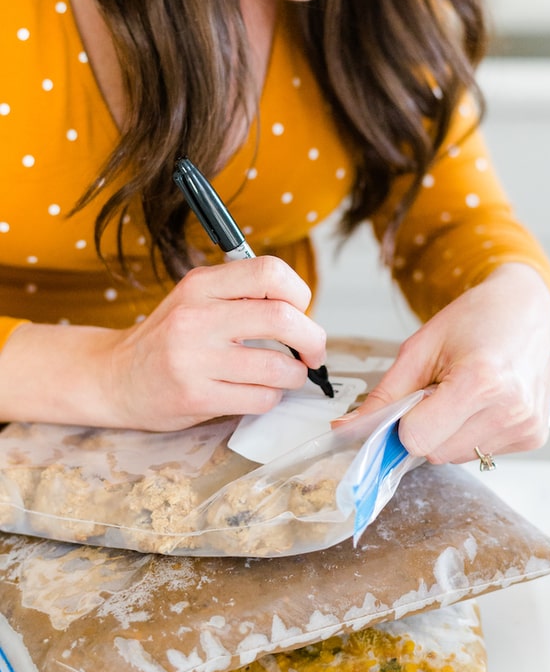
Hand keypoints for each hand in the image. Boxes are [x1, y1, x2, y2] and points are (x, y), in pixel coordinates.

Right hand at [0, 256, 326, 430]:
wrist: (114, 376)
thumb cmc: (167, 338)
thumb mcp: (196, 299)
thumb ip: (241, 295)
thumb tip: (303, 309)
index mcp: (202, 285)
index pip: (270, 272)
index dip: (300, 292)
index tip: (302, 311)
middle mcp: (197, 317)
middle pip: (283, 318)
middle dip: (313, 339)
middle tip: (313, 352)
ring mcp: (194, 359)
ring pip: (278, 368)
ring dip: (294, 376)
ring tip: (284, 376)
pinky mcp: (195, 397)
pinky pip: (260, 399)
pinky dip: (270, 398)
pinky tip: (256, 393)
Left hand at [336, 264, 549, 464]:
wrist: (527, 306)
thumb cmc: (476, 318)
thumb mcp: (421, 346)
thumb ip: (385, 394)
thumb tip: (348, 429)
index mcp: (481, 381)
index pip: (417, 438)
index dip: (403, 421)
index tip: (410, 398)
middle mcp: (510, 410)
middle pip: (435, 452)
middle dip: (425, 427)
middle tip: (439, 389)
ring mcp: (525, 426)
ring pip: (456, 456)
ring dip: (448, 433)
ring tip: (463, 393)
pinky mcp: (535, 436)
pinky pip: (481, 452)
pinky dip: (471, 433)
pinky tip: (484, 402)